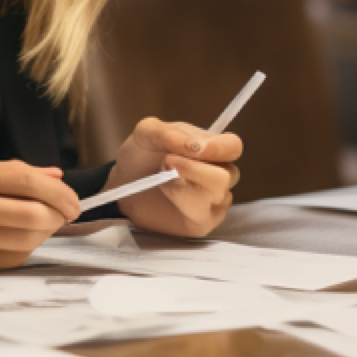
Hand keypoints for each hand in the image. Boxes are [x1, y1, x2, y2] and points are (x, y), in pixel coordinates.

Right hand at [0, 158, 81, 269]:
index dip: (58, 191)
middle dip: (59, 214)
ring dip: (47, 232)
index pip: (24, 179)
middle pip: (31, 214)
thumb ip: (15, 173)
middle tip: (68, 212)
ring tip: (47, 223)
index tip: (74, 199)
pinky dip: (30, 247)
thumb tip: (58, 177)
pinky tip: (27, 237)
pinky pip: (15, 258)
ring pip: (27, 239)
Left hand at [107, 117, 241, 237]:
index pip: (232, 147)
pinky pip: (203, 216)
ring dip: (185, 185)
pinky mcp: (201, 223)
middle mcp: (218, 174)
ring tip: (162, 179)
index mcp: (211, 148)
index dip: (218, 148)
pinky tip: (167, 194)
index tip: (192, 149)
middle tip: (167, 162)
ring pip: (217, 196)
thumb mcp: (146, 133)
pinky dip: (181, 203)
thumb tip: (196, 145)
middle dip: (195, 169)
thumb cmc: (140, 155)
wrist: (124, 184)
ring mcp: (212, 201)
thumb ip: (170, 133)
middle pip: (229, 174)